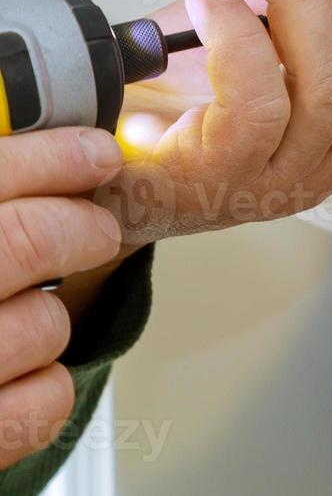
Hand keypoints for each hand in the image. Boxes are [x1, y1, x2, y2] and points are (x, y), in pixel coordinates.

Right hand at [0, 128, 122, 468]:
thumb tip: (38, 152)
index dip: (52, 157)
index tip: (96, 153)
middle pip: (28, 239)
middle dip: (81, 227)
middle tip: (95, 230)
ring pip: (45, 322)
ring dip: (50, 317)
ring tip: (17, 317)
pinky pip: (44, 400)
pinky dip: (45, 386)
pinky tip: (16, 375)